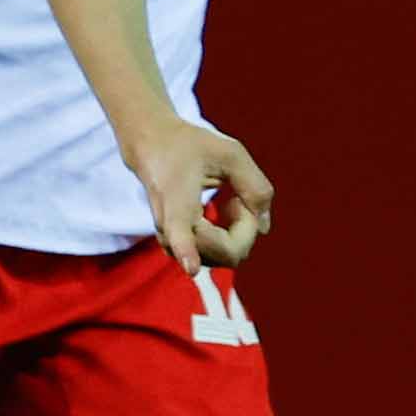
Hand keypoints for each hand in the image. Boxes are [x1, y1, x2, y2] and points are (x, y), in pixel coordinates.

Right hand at [118, 111, 274, 272]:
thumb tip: (263, 229)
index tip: (191, 268)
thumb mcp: (231, 154)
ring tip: (232, 201)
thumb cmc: (189, 147)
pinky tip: (227, 211)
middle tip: (240, 198)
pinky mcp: (181, 248)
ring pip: (225, 257)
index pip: (179, 233)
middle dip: (246, 228)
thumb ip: (255, 187)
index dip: (187, 252)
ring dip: (239, 232)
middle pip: (226, 252)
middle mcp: (170, 229)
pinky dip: (231, 236)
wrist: (152, 148)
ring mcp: (174, 243)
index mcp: (176, 200)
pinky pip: (219, 254)